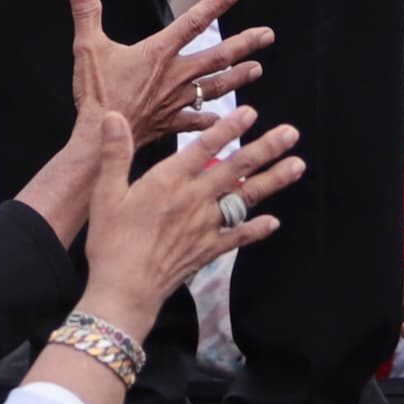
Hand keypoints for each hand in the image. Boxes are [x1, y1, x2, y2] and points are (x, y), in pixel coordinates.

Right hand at [63, 0, 268, 141]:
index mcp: (159, 53)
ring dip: (238, 77)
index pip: (194, 22)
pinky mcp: (171, 123)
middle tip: (267, 35)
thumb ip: (86, 13)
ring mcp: (176, 101)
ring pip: (215, 87)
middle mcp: (174, 75)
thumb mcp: (88, 47)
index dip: (217, 4)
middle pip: (217, 56)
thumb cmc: (97, 94)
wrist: (101, 140)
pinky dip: (212, 120)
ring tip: (258, 69)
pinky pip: (198, 121)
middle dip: (244, 44)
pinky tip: (224, 119)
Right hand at [84, 104, 302, 316]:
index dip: (229, 128)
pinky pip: (238, 236)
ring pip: (245, 198)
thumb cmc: (111, 241)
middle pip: (236, 168)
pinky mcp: (208, 250)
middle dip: (266, 148)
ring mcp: (206, 226)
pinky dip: (257, 229)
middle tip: (291, 133)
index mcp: (168, 181)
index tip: (251, 112)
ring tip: (298, 166)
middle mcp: (194, 200)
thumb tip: (112, 115)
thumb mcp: (105, 193)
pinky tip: (274, 222)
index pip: (204, 147)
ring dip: (273, 181)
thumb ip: (114, 153)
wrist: (125, 291)